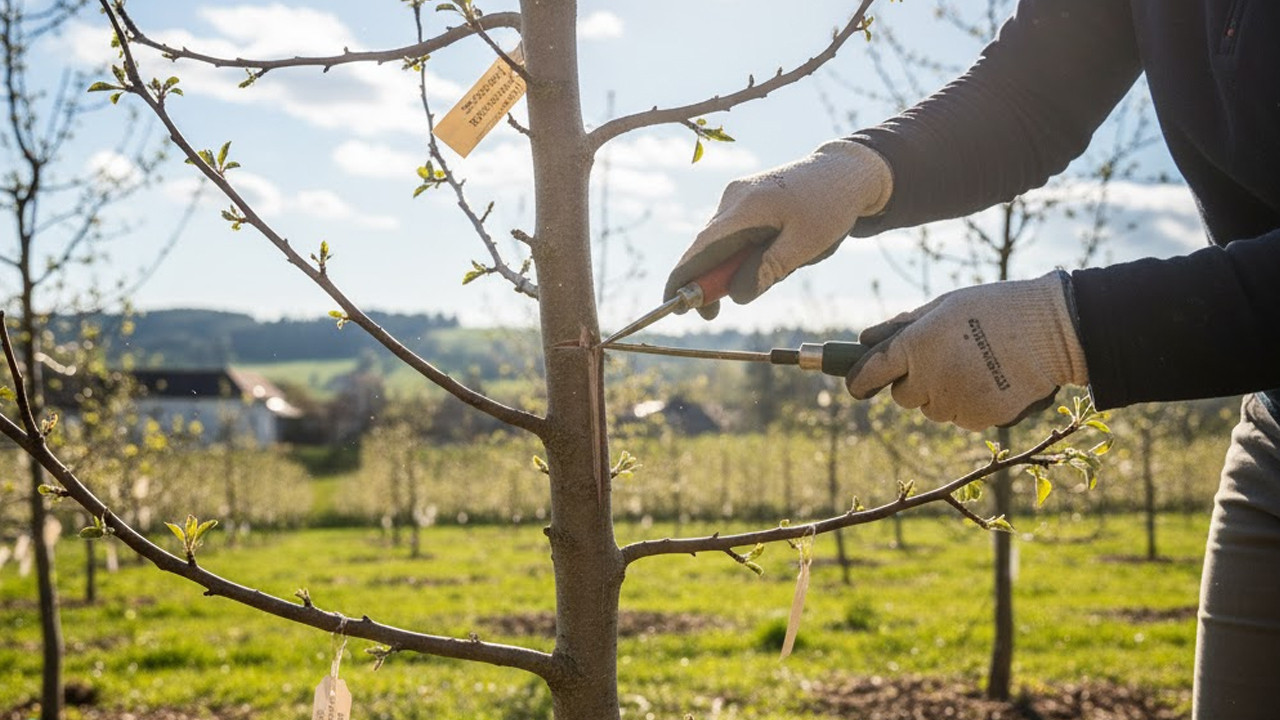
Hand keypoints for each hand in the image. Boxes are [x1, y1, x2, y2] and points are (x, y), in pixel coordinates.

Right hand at [664, 140, 891, 318]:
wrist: (846, 172)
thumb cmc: (830, 206)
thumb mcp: (806, 244)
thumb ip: (768, 270)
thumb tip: (736, 295)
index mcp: (745, 208)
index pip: (701, 250)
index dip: (682, 279)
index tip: (673, 306)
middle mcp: (733, 199)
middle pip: (707, 250)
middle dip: (714, 281)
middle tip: (718, 312)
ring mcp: (737, 197)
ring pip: (724, 246)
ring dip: (741, 266)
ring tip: (789, 261)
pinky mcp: (746, 200)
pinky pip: (736, 236)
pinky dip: (748, 253)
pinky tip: (783, 250)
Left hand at [845, 271, 1089, 430]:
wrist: (1053, 331)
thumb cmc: (995, 308)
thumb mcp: (944, 306)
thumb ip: (902, 326)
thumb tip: (864, 340)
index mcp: (915, 345)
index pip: (869, 373)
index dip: (857, 381)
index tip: (856, 385)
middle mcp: (929, 378)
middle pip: (903, 396)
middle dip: (913, 382)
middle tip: (941, 360)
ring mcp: (955, 402)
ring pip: (933, 409)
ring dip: (942, 394)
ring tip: (974, 366)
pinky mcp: (980, 419)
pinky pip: (962, 417)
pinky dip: (969, 405)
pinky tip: (990, 380)